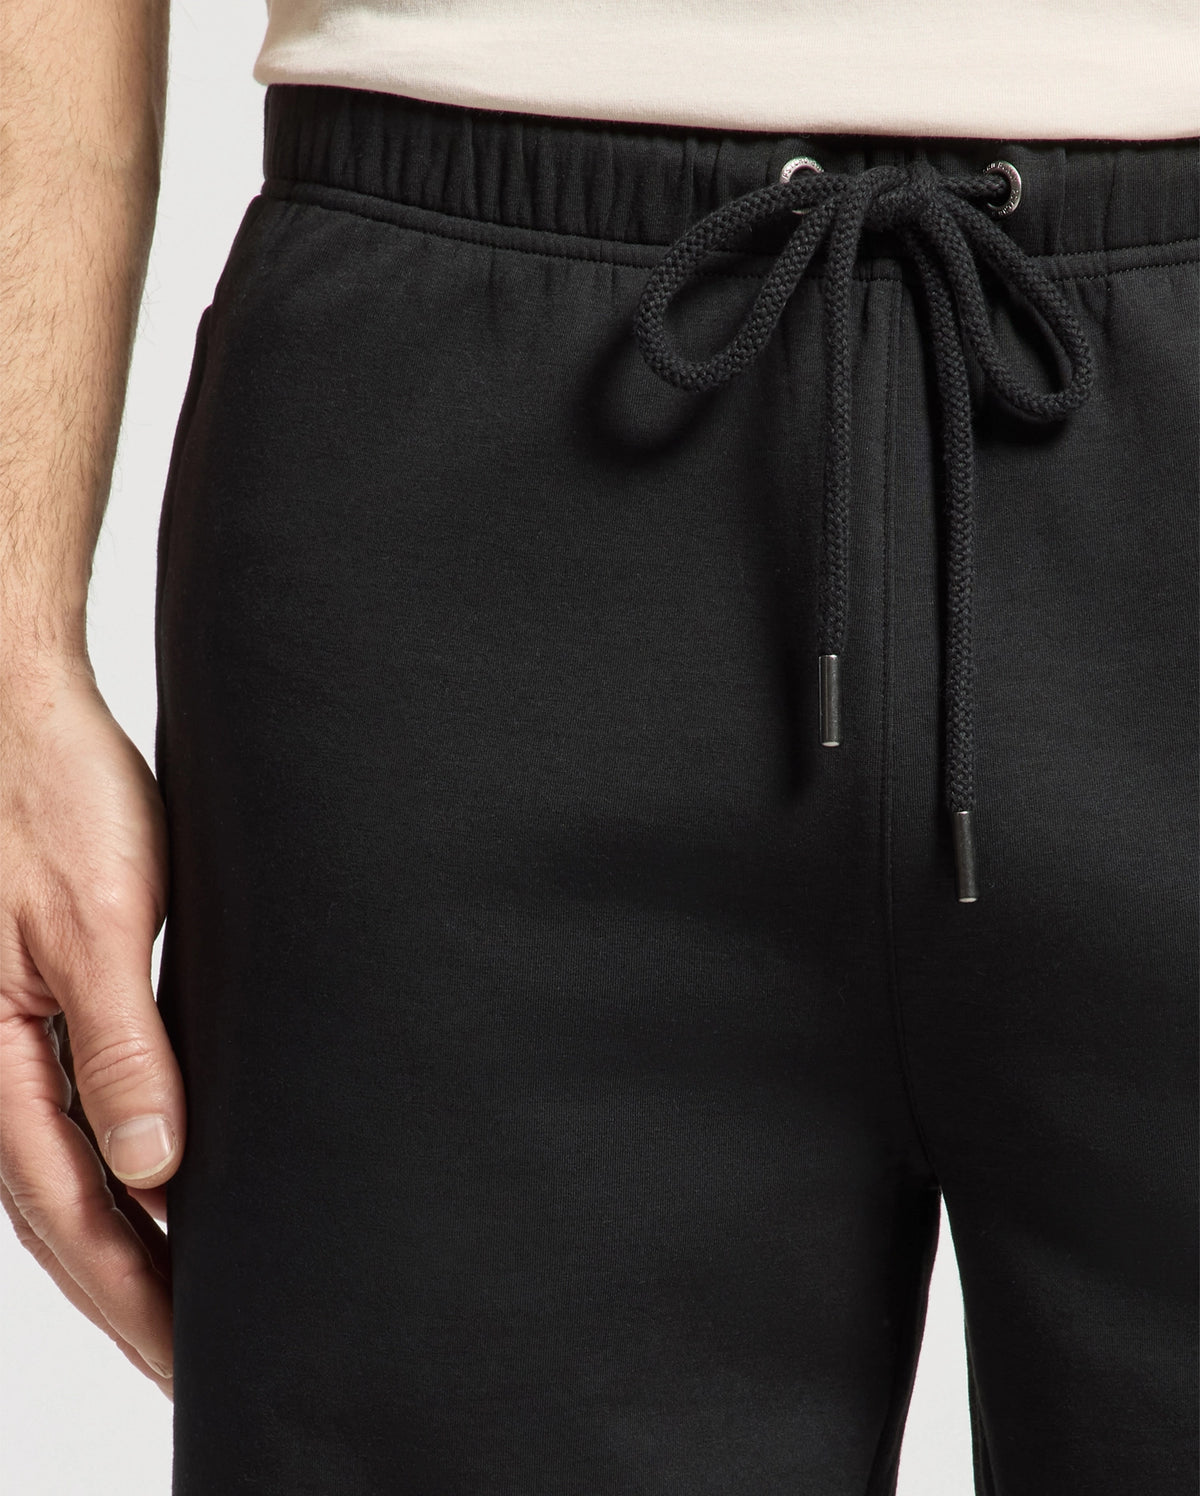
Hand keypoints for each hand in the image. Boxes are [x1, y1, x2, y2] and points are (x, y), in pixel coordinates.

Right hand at [0, 655, 182, 1395]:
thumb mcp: (99, 922)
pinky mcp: (33, 1017)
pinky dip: (107, 1188)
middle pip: (63, 1221)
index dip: (142, 1295)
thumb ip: (121, 1047)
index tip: (196, 1357)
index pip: (79, 1215)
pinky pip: (62, 1130)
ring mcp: (7, 1047)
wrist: (21, 724)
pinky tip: (148, 1205)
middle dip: (132, 1300)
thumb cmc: (55, 803)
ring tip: (178, 1313)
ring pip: (60, 1185)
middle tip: (198, 1367)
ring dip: (118, 1256)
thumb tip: (154, 1170)